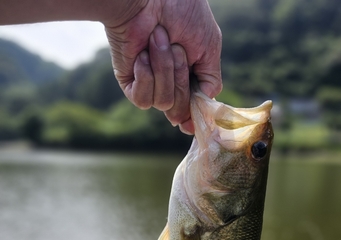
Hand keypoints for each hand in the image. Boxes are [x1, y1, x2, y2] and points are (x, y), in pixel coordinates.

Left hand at [105, 0, 221, 133]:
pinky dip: (146, 76)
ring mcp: (149, 85)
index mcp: (189, 77)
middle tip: (177, 49)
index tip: (192, 125)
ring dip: (164, 70)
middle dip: (181, 79)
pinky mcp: (130, 84)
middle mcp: (169, 84)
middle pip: (180, 109)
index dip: (192, 117)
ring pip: (164, 103)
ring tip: (158, 41)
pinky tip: (142, 56)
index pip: (191, 110)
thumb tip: (203, 116)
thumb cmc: (181, 12)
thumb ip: (211, 82)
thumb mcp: (209, 48)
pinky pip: (143, 100)